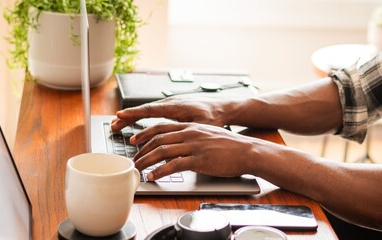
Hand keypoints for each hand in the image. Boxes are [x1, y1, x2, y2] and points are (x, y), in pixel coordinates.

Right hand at [111, 96, 232, 131]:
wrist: (224, 108)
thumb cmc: (215, 117)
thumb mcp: (203, 125)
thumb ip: (187, 132)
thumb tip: (174, 143)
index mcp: (177, 106)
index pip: (151, 109)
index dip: (135, 113)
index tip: (120, 115)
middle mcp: (171, 103)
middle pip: (145, 110)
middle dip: (128, 117)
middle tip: (113, 125)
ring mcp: (171, 105)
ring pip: (147, 112)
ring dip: (132, 118)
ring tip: (117, 126)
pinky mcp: (173, 109)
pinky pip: (153, 113)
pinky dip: (142, 118)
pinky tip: (135, 126)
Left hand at [129, 122, 275, 180]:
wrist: (247, 151)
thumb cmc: (229, 145)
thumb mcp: (207, 135)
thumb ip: (192, 137)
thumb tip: (179, 145)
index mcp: (191, 126)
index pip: (161, 127)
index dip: (145, 134)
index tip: (135, 141)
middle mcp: (190, 133)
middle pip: (158, 138)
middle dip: (142, 150)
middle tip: (134, 160)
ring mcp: (194, 145)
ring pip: (162, 151)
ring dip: (147, 161)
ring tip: (138, 169)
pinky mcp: (199, 159)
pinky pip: (174, 165)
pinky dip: (160, 171)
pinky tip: (153, 176)